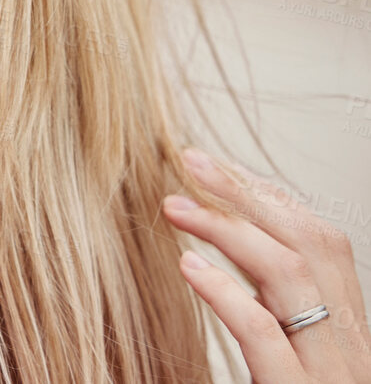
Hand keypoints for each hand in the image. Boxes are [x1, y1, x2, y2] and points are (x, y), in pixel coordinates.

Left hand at [164, 147, 369, 382]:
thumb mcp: (288, 367)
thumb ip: (268, 320)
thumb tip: (216, 264)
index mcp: (348, 336)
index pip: (323, 244)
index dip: (273, 197)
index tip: (216, 168)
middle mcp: (350, 350)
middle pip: (311, 246)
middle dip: (250, 194)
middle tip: (187, 160)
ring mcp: (333, 375)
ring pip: (293, 279)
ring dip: (229, 231)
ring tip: (172, 206)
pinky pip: (268, 339)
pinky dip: (228, 295)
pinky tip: (189, 268)